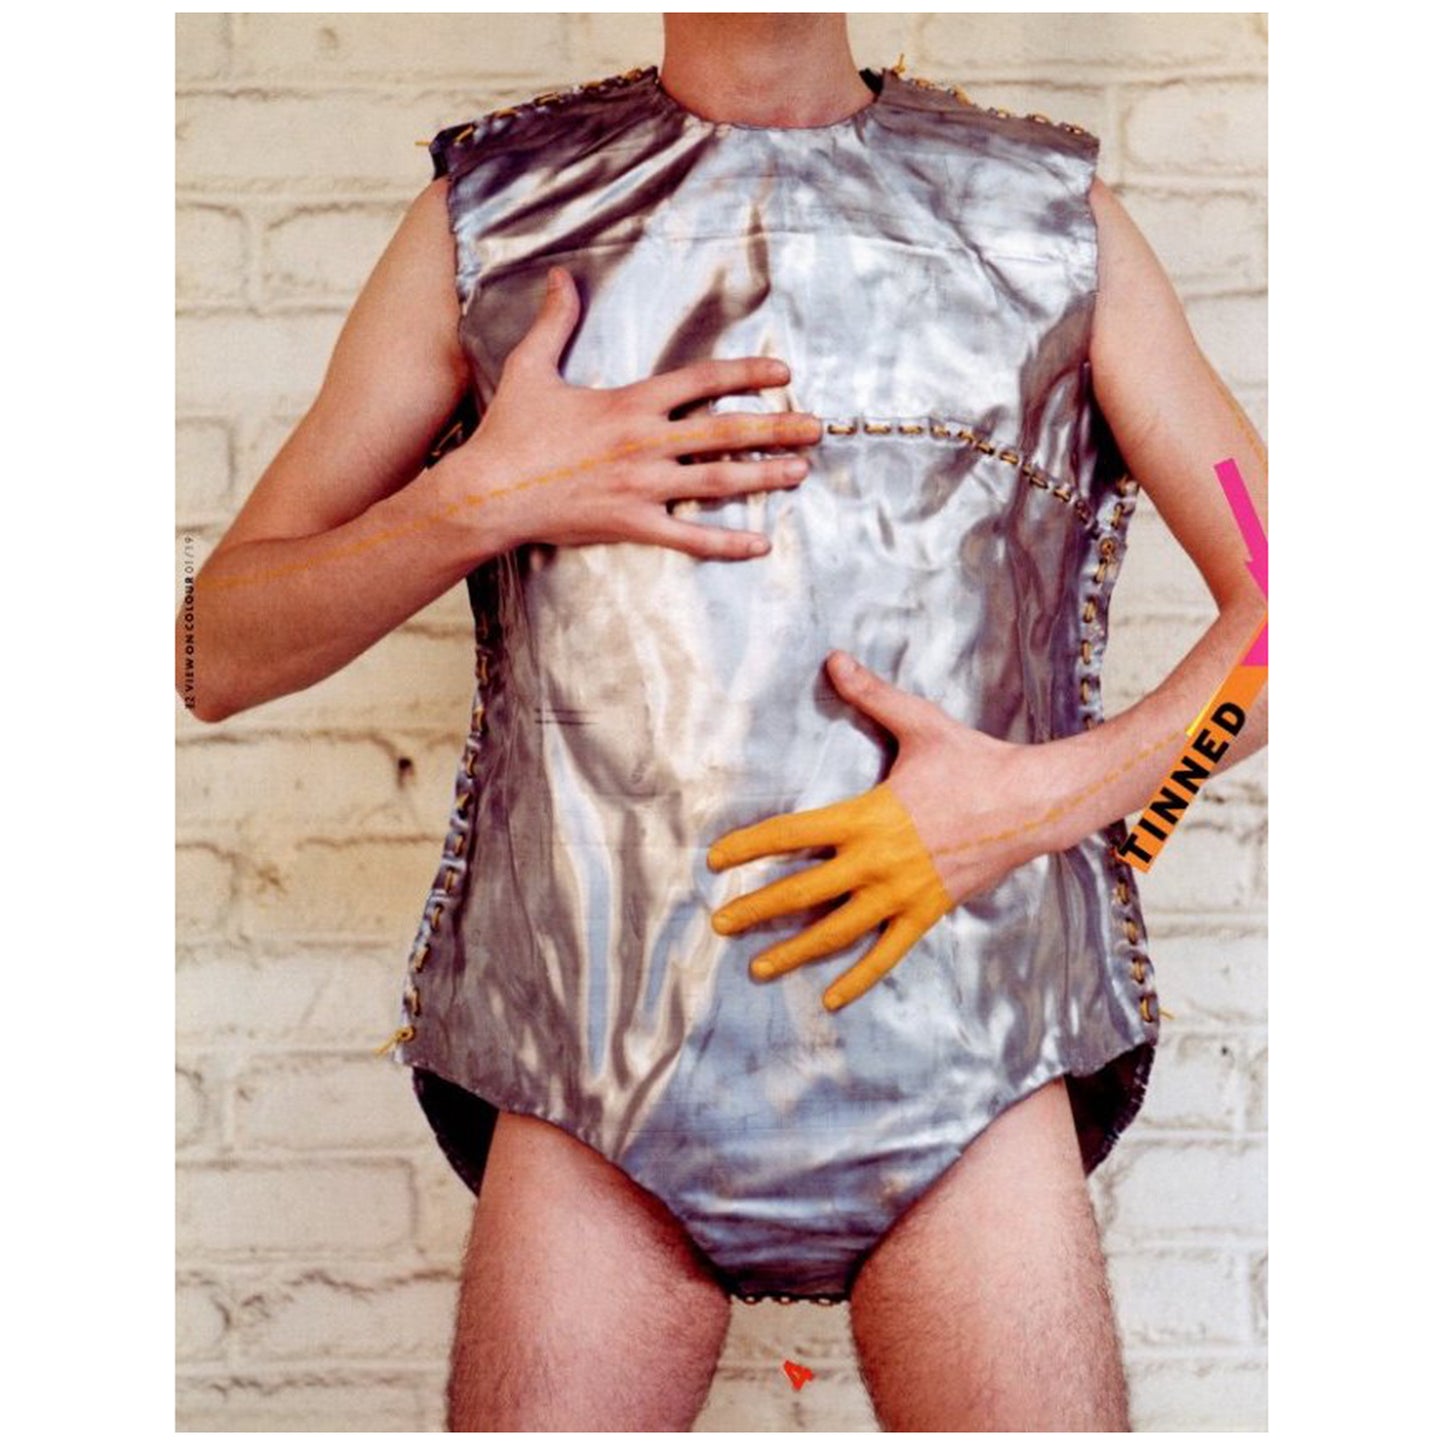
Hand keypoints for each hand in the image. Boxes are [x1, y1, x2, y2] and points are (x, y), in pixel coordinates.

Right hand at [451, 267, 822, 557]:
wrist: (489, 493)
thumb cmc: (510, 433)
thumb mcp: (531, 368)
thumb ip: (554, 321)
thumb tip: (560, 277)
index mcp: (631, 404)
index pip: (703, 381)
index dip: (747, 375)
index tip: (782, 374)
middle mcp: (647, 443)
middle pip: (727, 432)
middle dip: (777, 429)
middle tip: (816, 429)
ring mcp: (644, 487)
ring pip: (719, 481)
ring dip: (765, 477)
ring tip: (800, 473)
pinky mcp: (634, 524)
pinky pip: (690, 536)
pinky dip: (727, 543)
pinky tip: (759, 545)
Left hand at [708, 652, 1063, 1009]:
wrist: (1031, 803)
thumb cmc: (973, 761)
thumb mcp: (919, 723)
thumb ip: (871, 694)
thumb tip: (834, 658)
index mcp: (867, 815)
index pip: (792, 833)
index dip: (750, 847)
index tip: (716, 860)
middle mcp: (877, 861)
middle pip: (803, 891)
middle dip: (757, 909)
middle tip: (718, 923)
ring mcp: (902, 892)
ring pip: (838, 930)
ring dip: (795, 951)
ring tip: (759, 968)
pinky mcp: (927, 912)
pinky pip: (886, 952)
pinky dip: (858, 977)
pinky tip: (831, 997)